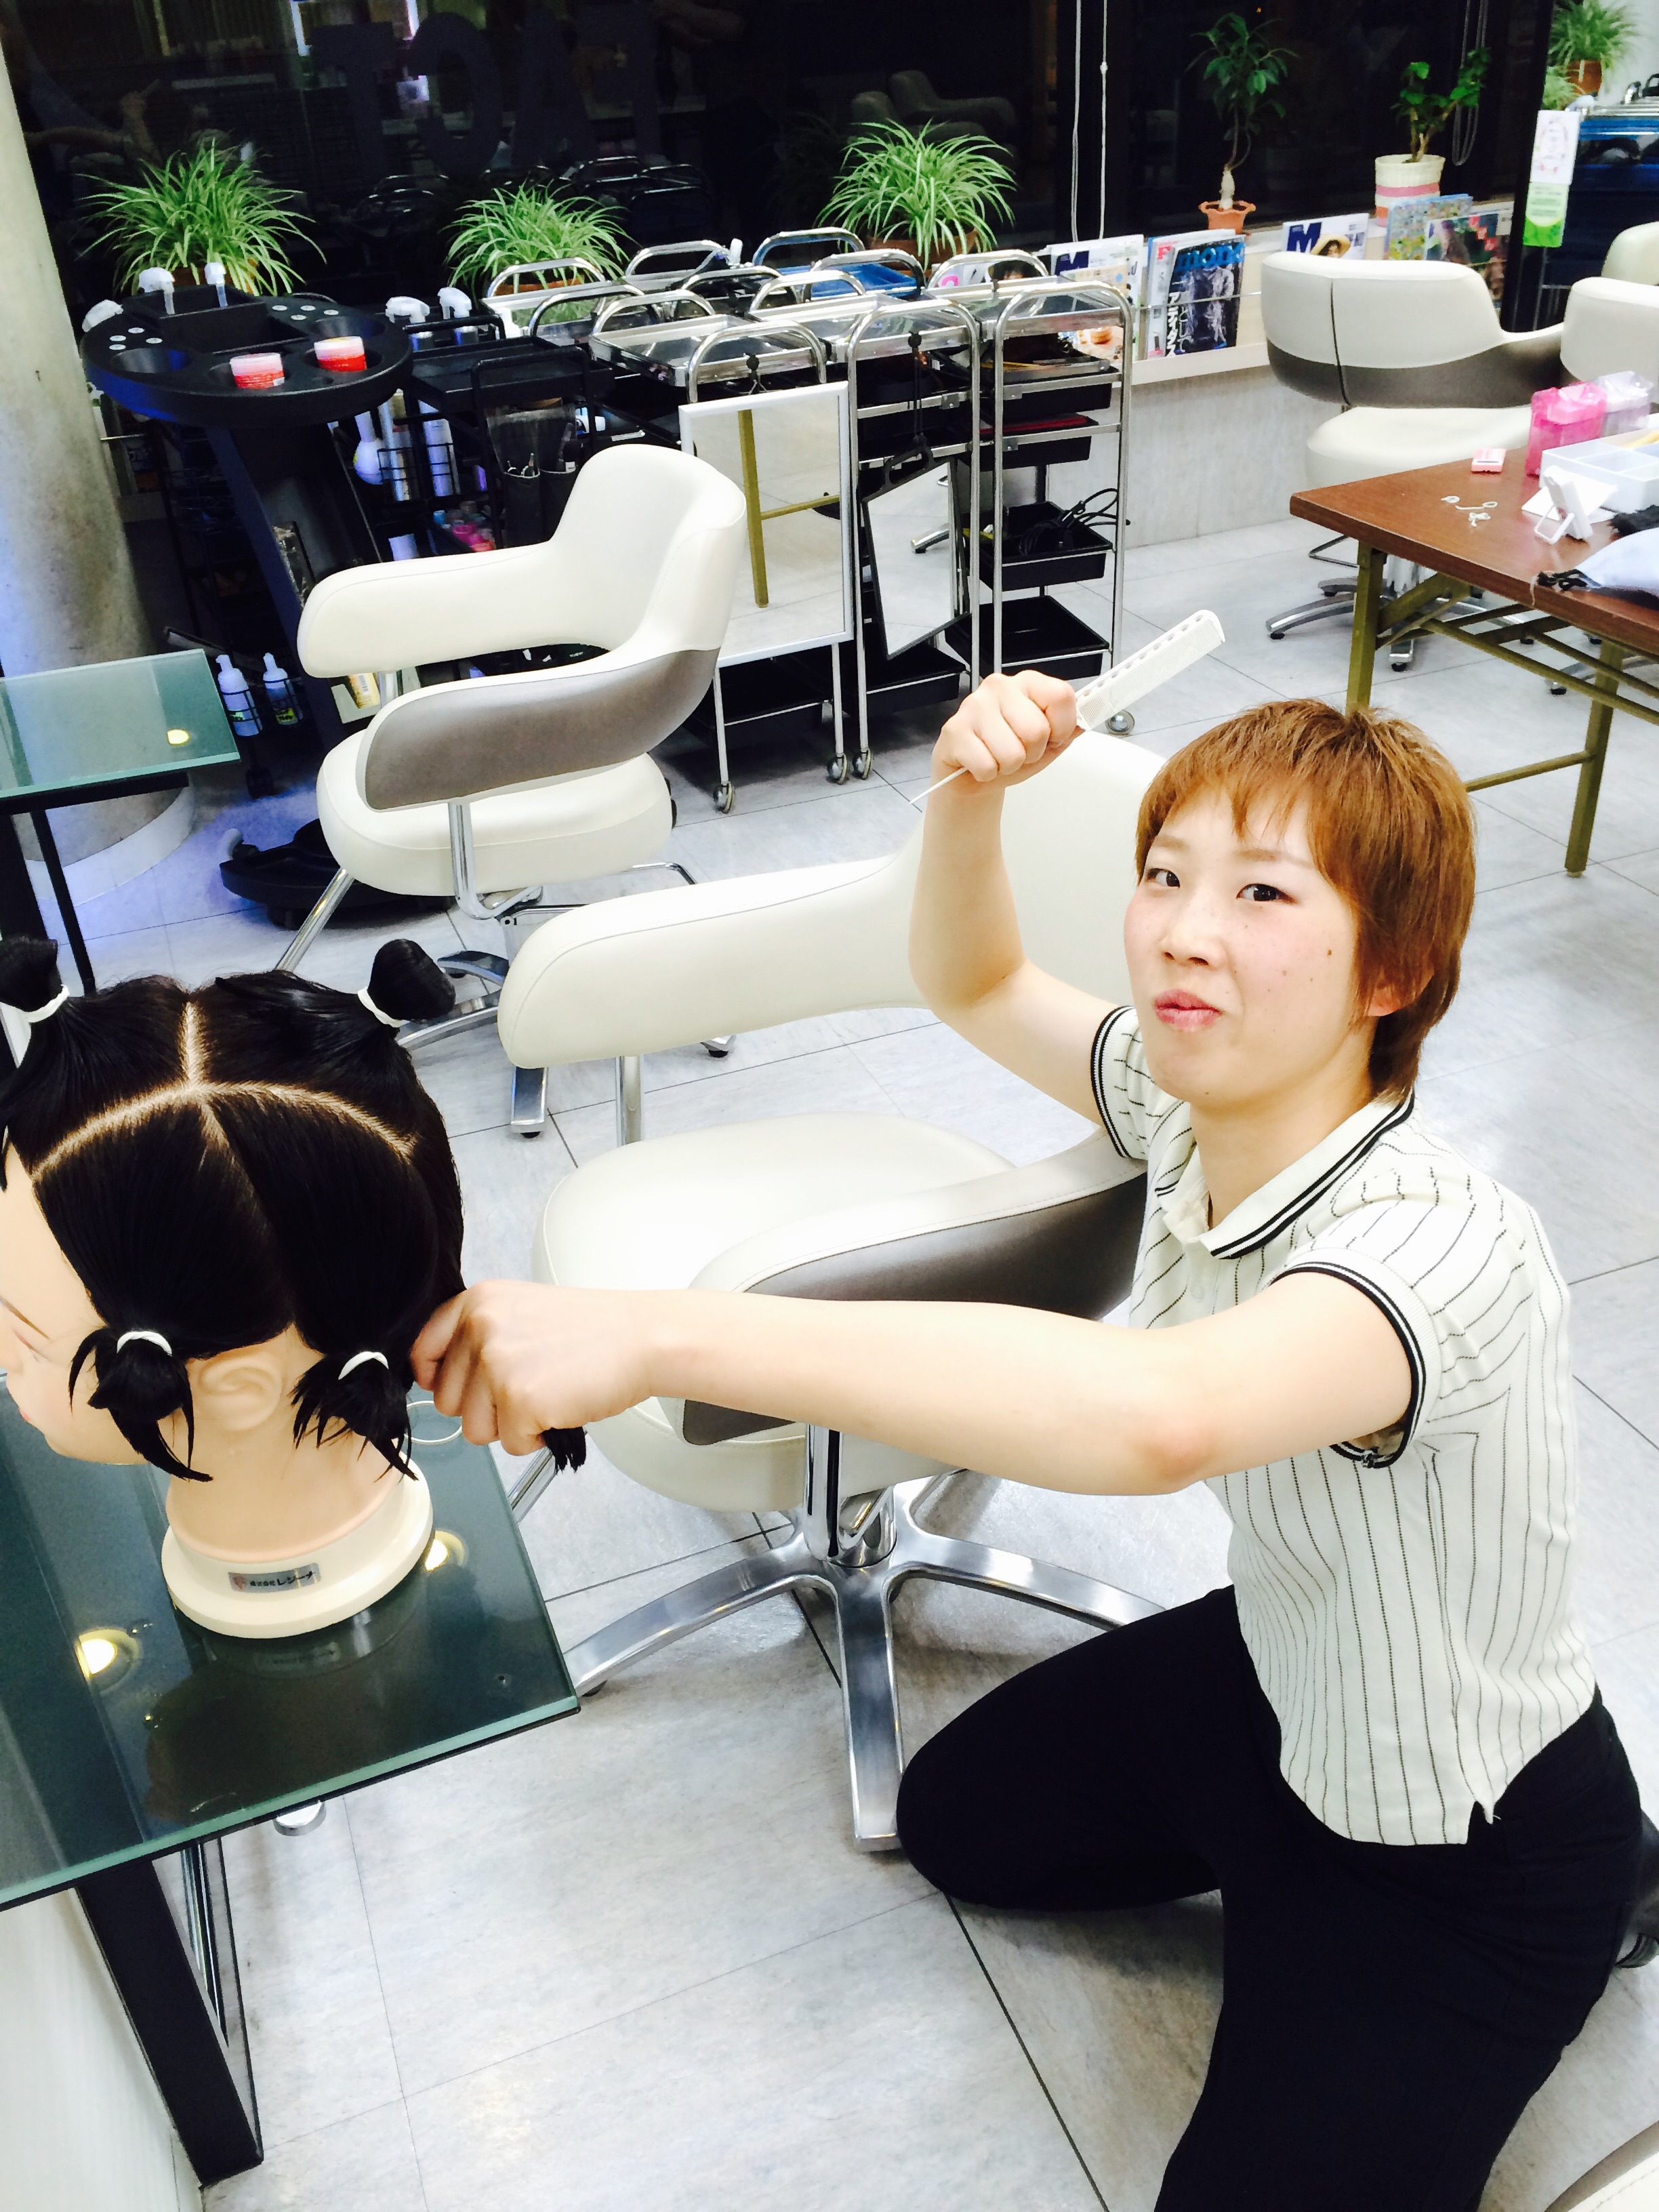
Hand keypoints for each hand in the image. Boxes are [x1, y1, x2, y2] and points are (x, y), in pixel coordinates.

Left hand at [411, 1281, 657, 1454]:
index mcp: (478, 1301)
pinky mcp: (518, 1399)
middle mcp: (480, 1328)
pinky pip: (510, 1444)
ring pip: (473, 1429)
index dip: (434, 1377)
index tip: (454, 1388)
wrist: (642, 1338)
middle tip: (527, 1390)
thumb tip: (441, 1380)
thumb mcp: (523, 1312)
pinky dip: (536, 1438)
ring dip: (510, 1426)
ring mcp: (497, 1364)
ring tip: (547, 1397)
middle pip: (446, 1400)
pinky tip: (561, 1408)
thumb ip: (481, 1336)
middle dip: (483, 1408)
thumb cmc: (595, 1331)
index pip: (423, 1349)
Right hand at [930, 669, 1077, 794]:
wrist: (972, 774)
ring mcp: (974, 706)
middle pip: (1037, 730)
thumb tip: (1086, 720)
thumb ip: (1068, 729)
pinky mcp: (954, 730)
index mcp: (1028, 683)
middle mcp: (1000, 687)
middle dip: (1032, 753)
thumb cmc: (1009, 752)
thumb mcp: (1048, 742)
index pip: (1060, 696)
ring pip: (1012, 752)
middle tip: (1018, 751)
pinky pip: (986, 765)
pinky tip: (980, 762)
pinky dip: (987, 774)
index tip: (1053, 738)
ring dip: (1008, 766)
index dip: (1062, 727)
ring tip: (998, 758)